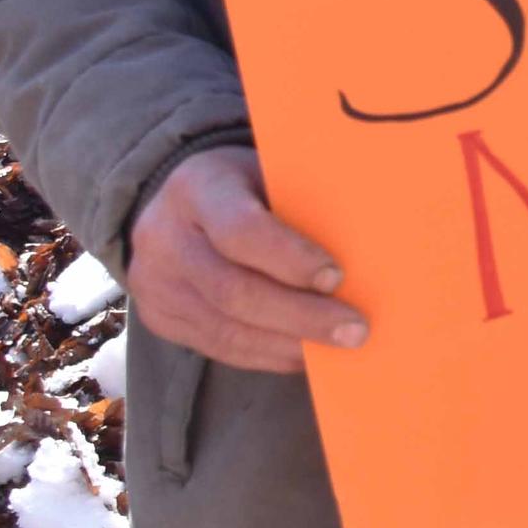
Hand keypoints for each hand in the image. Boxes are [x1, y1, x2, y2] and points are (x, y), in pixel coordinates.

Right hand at [125, 146, 360, 375]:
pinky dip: (268, 356)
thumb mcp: (268, 171)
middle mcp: (165, 238)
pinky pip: (218, 347)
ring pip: (225, 330)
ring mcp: (155, 284)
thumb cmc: (244, 186)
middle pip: (233, 291)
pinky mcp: (159, 318)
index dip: (290, 258)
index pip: (240, 231)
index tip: (337, 277)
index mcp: (198, 188)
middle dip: (301, 316)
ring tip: (338, 349)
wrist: (171, 203)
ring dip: (289, 345)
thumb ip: (303, 202)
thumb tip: (371, 243)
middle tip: (355, 330)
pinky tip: (305, 355)